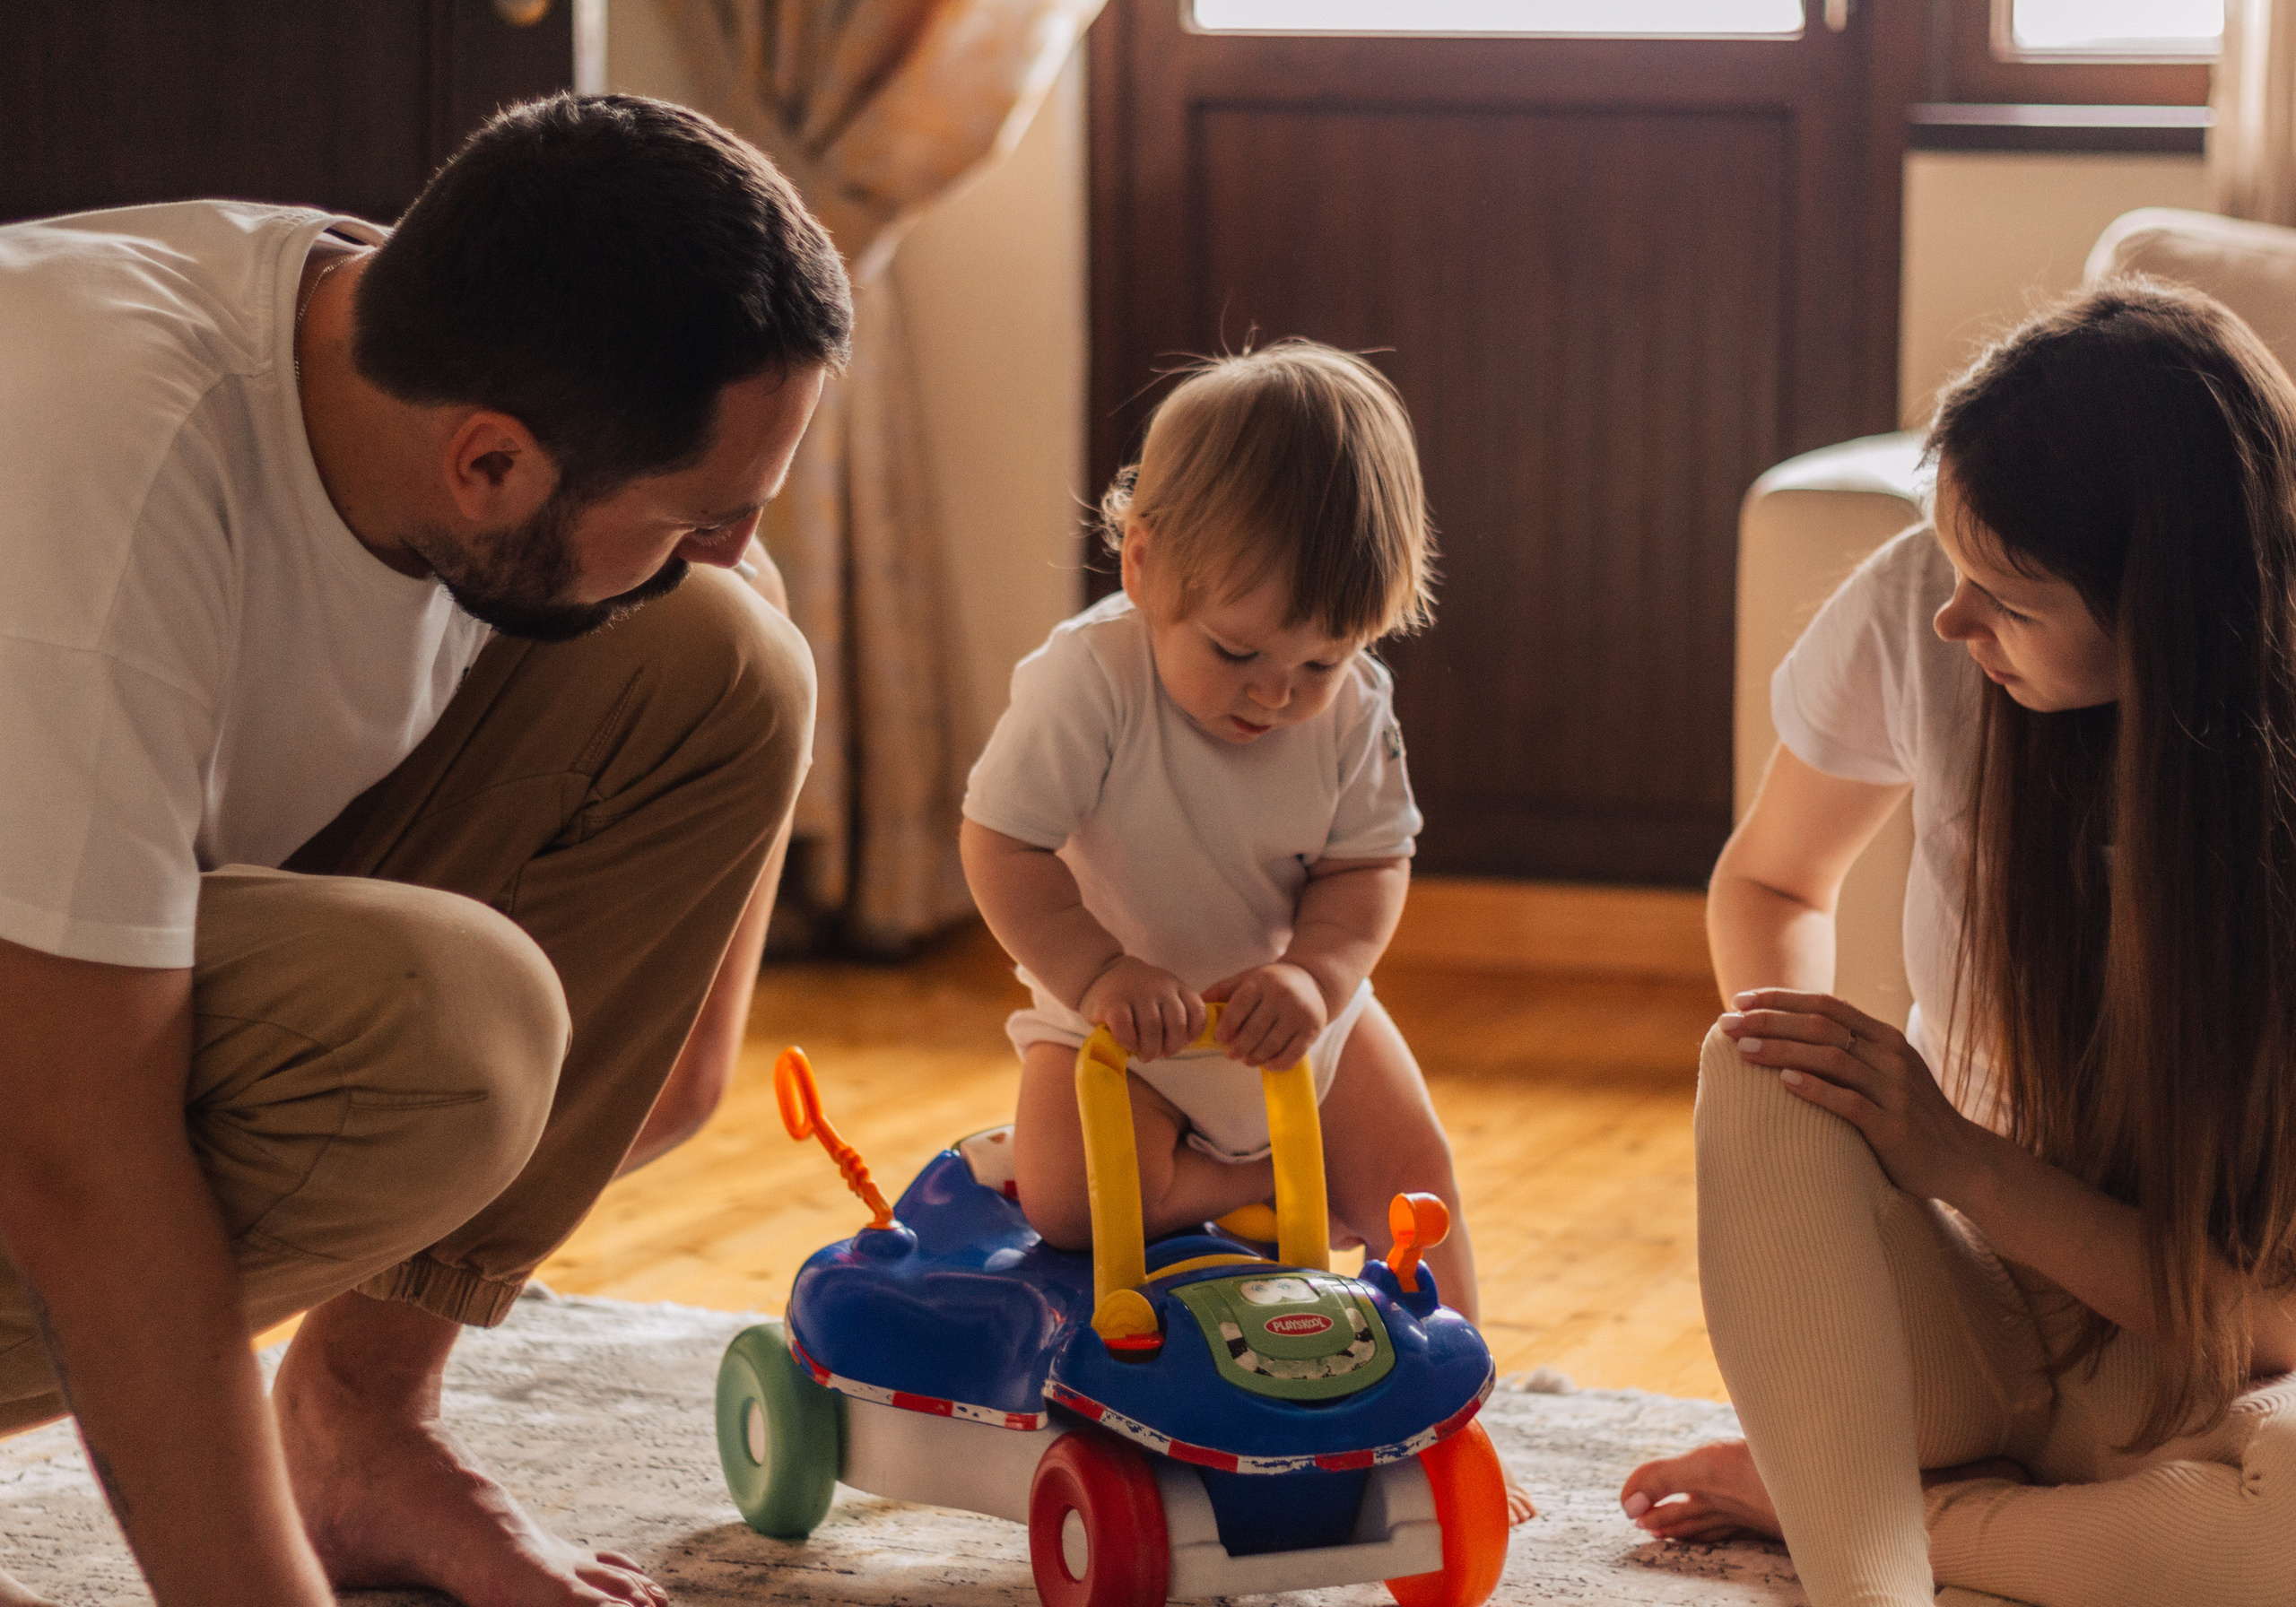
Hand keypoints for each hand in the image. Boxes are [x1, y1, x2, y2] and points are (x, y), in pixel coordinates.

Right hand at [1079, 957, 1206, 1061]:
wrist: (1101, 972)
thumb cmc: (1137, 995)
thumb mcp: (1162, 996)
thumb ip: (1174, 1015)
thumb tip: (1177, 1046)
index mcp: (1176, 986)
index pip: (1197, 1012)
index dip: (1192, 1034)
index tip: (1181, 1042)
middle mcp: (1160, 986)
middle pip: (1176, 1024)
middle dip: (1171, 1047)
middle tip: (1160, 1054)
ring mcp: (1136, 992)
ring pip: (1152, 1028)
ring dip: (1150, 1049)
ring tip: (1145, 1055)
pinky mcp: (1113, 1003)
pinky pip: (1125, 1029)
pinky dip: (1129, 1042)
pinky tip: (1128, 1044)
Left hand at [1204, 963, 1325, 1069]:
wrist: (1314, 980)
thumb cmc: (1273, 982)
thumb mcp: (1248, 978)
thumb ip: (1223, 989)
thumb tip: (1199, 1001)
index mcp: (1262, 982)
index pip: (1240, 1006)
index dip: (1227, 1026)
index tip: (1220, 1038)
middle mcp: (1282, 995)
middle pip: (1254, 1030)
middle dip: (1239, 1047)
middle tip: (1230, 1055)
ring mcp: (1299, 1013)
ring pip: (1272, 1044)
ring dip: (1255, 1057)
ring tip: (1246, 1060)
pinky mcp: (1313, 1029)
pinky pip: (1293, 1054)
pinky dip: (1278, 1064)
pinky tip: (1267, 1065)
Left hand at [1719, 988, 1991, 1205]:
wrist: (1962, 1160)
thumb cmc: (1909, 1115)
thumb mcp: (1886, 1073)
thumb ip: (1850, 1052)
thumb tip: (1790, 1035)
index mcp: (1886, 1038)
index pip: (1827, 1005)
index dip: (1781, 999)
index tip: (1740, 1000)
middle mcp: (1891, 1057)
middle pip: (1822, 1027)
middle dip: (1769, 1021)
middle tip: (1726, 1024)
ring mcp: (1894, 1090)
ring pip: (1832, 1058)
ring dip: (1782, 1050)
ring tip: (1743, 1051)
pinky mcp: (1893, 1127)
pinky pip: (1850, 1102)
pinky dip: (1815, 1089)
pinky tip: (1784, 1082)